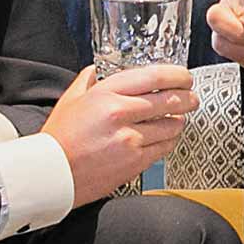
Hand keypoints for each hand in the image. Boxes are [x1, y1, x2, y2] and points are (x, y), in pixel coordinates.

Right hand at [41, 64, 197, 206]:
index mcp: (106, 93)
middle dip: (187, 98)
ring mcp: (130, 139)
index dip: (177, 75)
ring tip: (176, 118)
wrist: (52, 174)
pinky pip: (164, 147)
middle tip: (191, 97)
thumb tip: (97, 69)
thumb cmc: (60, 137)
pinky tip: (165, 137)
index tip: (184, 77)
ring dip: (178, 120)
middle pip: (170, 100)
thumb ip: (87, 79)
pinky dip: (169, 140)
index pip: (154, 76)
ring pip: (172, 125)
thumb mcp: (71, 99)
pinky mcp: (135, 162)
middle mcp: (121, 113)